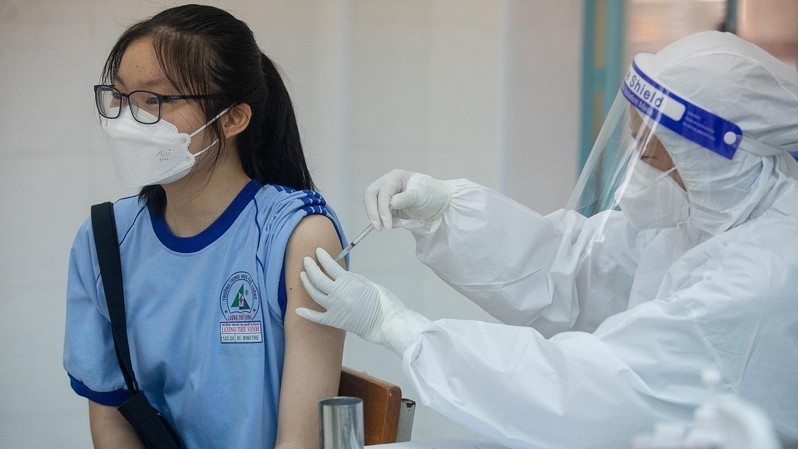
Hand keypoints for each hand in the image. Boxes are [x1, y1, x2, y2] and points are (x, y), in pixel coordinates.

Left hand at [297, 248, 429, 354]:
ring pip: (314, 294)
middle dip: (310, 267)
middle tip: (306, 261)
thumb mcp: (368, 283)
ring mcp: (334, 308)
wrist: (386, 323)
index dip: (322, 257)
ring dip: (306, 283)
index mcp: (349, 282)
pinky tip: (298, 310)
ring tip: (302, 275)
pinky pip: (317, 317)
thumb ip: (351, 278)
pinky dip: (307, 314)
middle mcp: (338, 294)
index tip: (318, 251)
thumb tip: (338, 274)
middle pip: (318, 278)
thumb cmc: (382, 301)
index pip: (330, 266)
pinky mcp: (334, 321)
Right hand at [364, 169, 450, 229]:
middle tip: (378, 228)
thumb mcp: (420, 195)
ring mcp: (387, 196)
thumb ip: (405, 198)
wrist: (438, 202)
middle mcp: (387, 185)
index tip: (386, 224)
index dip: (382, 209)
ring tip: (392, 226)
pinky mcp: (389, 207)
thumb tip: (391, 202)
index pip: (382, 192)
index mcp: (394, 178)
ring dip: (379, 218)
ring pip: (372, 206)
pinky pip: (380, 214)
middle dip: (372, 212)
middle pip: (370, 196)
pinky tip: (398, 223)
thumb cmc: (431, 194)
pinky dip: (386, 221)